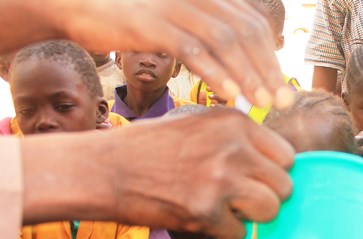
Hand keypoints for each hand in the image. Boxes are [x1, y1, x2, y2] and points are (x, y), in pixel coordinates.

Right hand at [59, 0, 292, 109]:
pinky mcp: (153, 23)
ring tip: (265, 103)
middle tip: (284, 102)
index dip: (271, 57)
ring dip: (249, 74)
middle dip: (268, 69)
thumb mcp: (178, 25)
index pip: (253, 25)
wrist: (78, 5)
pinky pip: (192, 50)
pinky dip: (215, 73)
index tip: (283, 89)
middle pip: (247, 32)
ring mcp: (175, 7)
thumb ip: (209, 37)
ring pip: (225, 41)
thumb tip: (241, 66)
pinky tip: (231, 96)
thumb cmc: (133, 22)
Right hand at [103, 108, 294, 238]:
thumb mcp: (199, 125)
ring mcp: (220, 179)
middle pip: (285, 186)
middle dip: (267, 198)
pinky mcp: (205, 210)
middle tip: (241, 200)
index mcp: (235, 122)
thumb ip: (238, 140)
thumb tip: (277, 166)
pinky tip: (202, 218)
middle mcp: (233, 147)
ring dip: (251, 217)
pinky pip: (240, 234)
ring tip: (226, 210)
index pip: (287, 155)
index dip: (274, 173)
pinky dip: (225, 233)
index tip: (257, 180)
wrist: (106, 168)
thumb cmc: (152, 148)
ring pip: (270, 211)